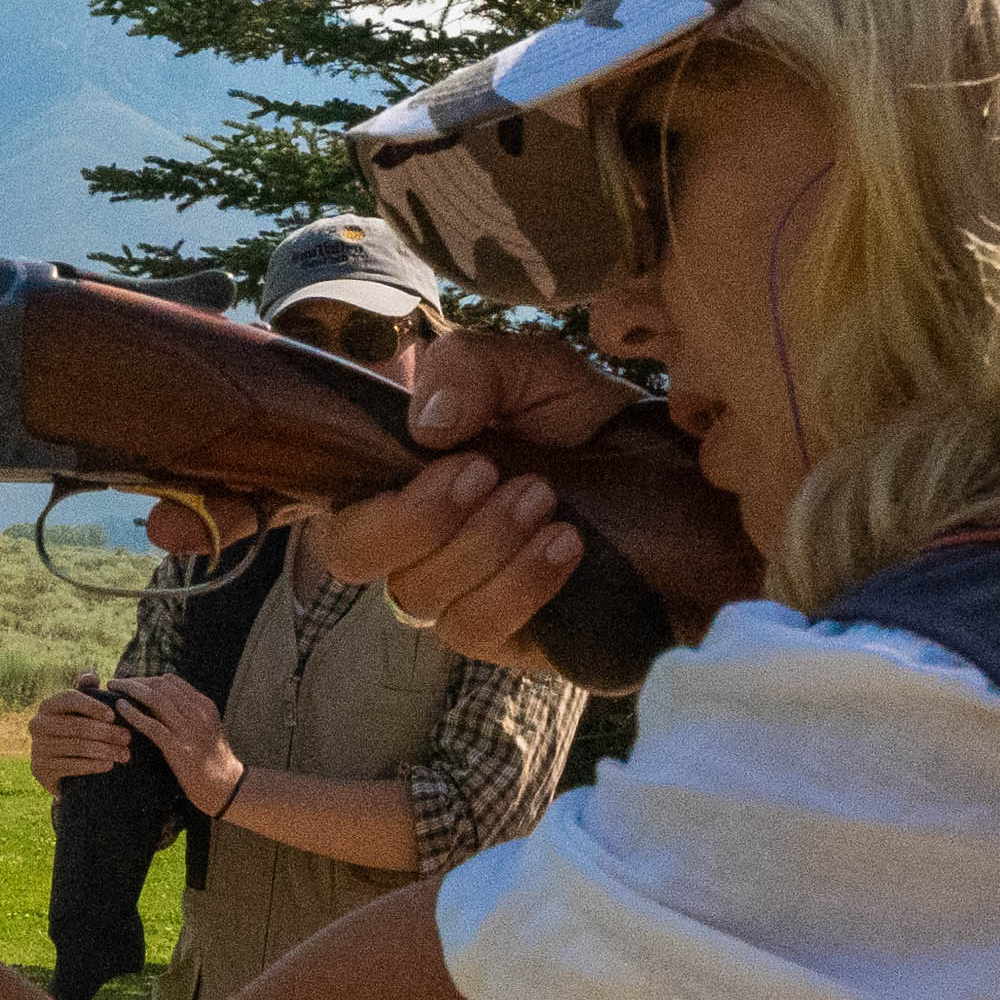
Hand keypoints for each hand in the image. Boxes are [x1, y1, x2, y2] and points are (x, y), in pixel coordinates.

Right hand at [22, 680, 139, 782]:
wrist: (61, 771)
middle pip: (77, 725)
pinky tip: (109, 765)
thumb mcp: (81, 711)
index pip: (70, 698)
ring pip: (77, 746)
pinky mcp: (40, 769)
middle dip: (107, 732)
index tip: (113, 716)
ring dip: (105, 750)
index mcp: (47, 705)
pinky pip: (71, 766)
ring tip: (125, 754)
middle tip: (128, 738)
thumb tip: (91, 675)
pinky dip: (92, 765)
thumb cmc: (76, 733)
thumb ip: (86, 690)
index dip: (93, 706)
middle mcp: (37, 724)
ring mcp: (37, 747)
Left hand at [107, 671, 243, 816]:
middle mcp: (198, 713)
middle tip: (116, 683)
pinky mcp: (179, 749)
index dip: (147, 679)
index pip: (171, 681)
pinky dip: (133, 713)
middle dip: (135, 681)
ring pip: (155, 699)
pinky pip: (151, 725)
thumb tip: (162, 700)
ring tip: (113, 689)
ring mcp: (189, 731)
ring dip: (130, 690)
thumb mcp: (207, 728)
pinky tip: (120, 707)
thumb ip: (190, 712)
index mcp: (204, 705)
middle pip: (161, 686)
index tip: (131, 683)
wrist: (226, 786)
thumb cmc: (212, 760)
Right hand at [312, 327, 653, 665]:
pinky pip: (474, 631)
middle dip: (421, 519)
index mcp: (400, 477)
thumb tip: (428, 427)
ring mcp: (455, 592)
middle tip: (494, 472)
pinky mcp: (504, 635)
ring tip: (546, 498)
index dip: (375, 500)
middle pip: (356, 558)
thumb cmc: (576, 414)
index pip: (337, 508)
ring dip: (483, 546)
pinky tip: (565, 546)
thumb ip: (469, 368)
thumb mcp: (527, 365)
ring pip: (422, 597)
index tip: (452, 455)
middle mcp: (414, 542)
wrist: (663, 466)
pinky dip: (517, 588)